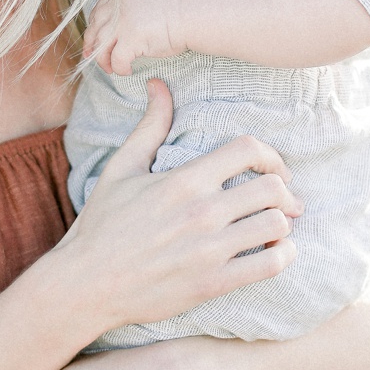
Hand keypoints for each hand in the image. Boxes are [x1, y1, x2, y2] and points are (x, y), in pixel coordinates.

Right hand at [55, 79, 301, 335]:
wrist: (85, 284)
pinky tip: (272, 253)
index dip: (271, 155)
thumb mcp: (121, 169)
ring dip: (282, 225)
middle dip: (284, 193)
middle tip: (283, 201)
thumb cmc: (102, 225)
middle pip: (272, 189)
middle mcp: (201, 212)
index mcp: (184, 180)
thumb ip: (149, 127)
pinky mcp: (213, 283)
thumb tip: (158, 85)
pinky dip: (282, 256)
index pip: (248, 149)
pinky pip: (270, 265)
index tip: (274, 169)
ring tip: (273, 229)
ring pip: (276, 226)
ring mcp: (209, 250)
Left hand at [83, 0, 185, 73]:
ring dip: (103, 60)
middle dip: (91, 46)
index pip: (99, 10)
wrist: (194, 13)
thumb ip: (133, 6)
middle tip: (93, 59)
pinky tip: (127, 71)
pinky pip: (116, 59)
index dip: (94, 27)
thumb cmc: (180, 9)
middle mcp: (119, 6)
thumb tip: (125, 24)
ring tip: (111, 69)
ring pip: (101, 45)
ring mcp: (123, 22)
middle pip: (95, 28)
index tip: (94, 39)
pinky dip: (119, 68)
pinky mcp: (131, 38)